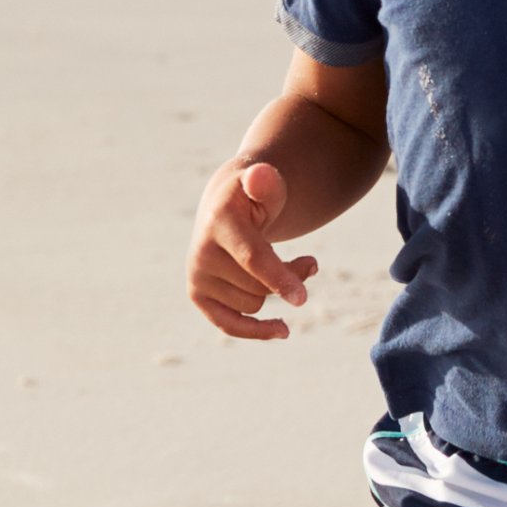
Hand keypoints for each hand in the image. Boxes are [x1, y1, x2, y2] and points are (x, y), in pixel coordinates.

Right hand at [186, 159, 318, 339]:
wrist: (225, 208)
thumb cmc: (253, 196)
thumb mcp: (263, 183)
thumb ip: (265, 181)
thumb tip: (261, 175)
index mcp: (219, 222)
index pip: (252, 258)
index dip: (279, 278)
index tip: (303, 299)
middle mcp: (201, 253)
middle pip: (259, 287)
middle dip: (289, 278)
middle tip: (309, 262)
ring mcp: (197, 277)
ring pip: (254, 305)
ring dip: (275, 291)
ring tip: (284, 267)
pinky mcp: (198, 296)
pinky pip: (230, 325)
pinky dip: (256, 331)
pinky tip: (282, 330)